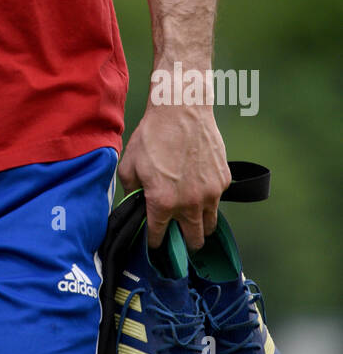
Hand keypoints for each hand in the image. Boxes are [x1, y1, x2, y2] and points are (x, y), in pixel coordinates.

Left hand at [118, 97, 230, 250]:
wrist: (180, 110)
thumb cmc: (152, 135)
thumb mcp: (129, 165)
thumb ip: (130, 192)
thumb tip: (133, 205)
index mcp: (163, 203)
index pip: (159, 237)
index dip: (154, 241)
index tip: (155, 242)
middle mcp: (190, 203)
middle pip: (194, 241)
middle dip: (184, 243)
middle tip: (178, 237)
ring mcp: (211, 193)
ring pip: (210, 225)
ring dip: (200, 225)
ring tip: (191, 217)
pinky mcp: (223, 180)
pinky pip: (218, 201)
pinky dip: (209, 200)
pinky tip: (197, 186)